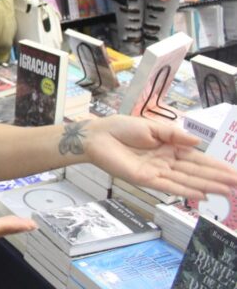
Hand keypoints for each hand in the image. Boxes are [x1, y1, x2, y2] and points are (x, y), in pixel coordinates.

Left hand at [84, 115, 236, 199]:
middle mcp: (166, 161)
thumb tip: (197, 141)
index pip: (197, 158)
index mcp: (169, 147)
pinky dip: (185, 191)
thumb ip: (174, 135)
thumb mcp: (151, 126)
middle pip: (196, 172)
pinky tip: (201, 195)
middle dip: (217, 178)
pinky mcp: (146, 179)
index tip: (234, 172)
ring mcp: (157, 172)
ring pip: (186, 181)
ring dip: (206, 186)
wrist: (98, 136)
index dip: (215, 166)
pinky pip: (169, 186)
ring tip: (227, 191)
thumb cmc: (122, 128)